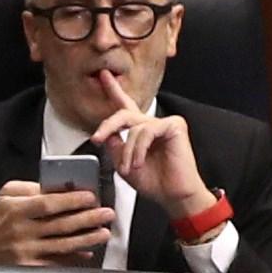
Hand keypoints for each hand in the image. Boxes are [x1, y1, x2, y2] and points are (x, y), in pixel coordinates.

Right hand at [0, 177, 110, 267]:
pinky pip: (57, 263)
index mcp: (15, 210)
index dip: (71, 201)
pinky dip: (74, 258)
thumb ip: (32, 187)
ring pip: (63, 246)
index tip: (91, 197)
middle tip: (107, 214)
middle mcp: (20, 232)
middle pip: (60, 225)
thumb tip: (61, 187)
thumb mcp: (7, 195)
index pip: (47, 204)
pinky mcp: (29, 269)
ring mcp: (25, 253)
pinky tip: (88, 252)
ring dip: (87, 239)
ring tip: (104, 232)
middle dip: (88, 219)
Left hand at [90, 99, 208, 217]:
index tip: (103, 76)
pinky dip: (139, 149)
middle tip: (97, 138)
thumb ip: (114, 147)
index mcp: (140, 132)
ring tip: (129, 168)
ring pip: (133, 128)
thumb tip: (107, 134)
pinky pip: (147, 131)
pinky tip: (139, 162)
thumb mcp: (124, 165)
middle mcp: (151, 125)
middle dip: (108, 125)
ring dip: (127, 151)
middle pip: (124, 113)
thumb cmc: (154, 183)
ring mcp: (164, 124)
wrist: (173, 196)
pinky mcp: (174, 126)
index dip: (113, 91)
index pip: (124, 107)